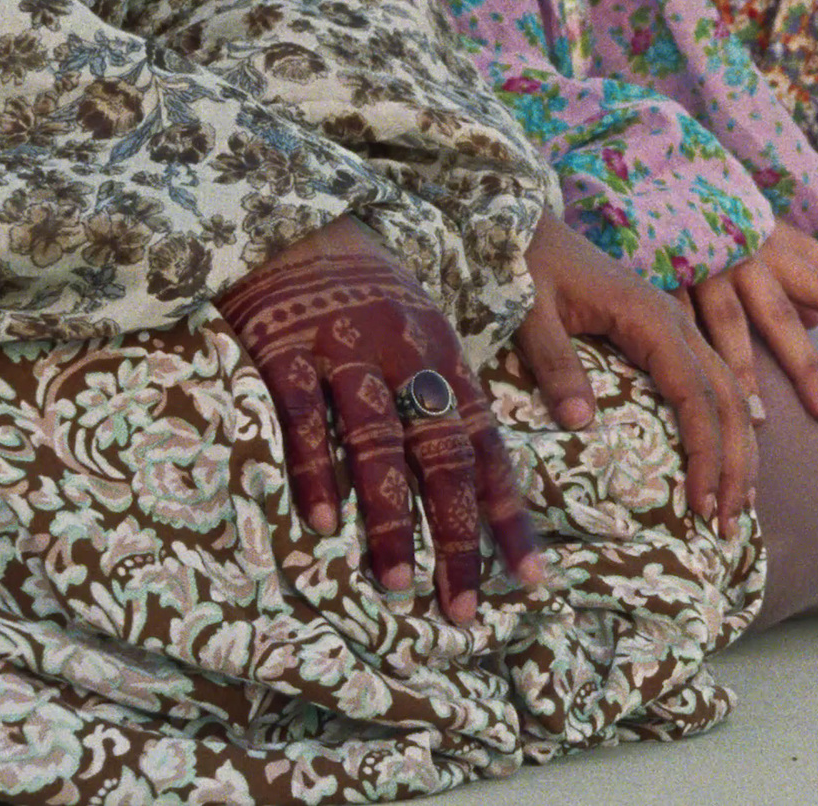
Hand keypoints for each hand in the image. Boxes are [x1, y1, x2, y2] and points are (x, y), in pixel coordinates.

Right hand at [215, 217, 540, 622]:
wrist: (292, 211)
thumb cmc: (361, 282)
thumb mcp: (418, 325)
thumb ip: (441, 389)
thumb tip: (463, 471)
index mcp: (446, 356)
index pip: (490, 446)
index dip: (510, 514)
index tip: (530, 576)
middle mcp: (407, 358)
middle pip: (444, 457)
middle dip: (459, 536)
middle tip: (464, 608)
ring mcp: (347, 352)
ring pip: (380, 446)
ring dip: (391, 519)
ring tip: (396, 585)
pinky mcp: (287, 348)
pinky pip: (305, 418)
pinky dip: (316, 470)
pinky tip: (322, 523)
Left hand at [515, 213, 757, 534]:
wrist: (523, 225)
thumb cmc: (525, 265)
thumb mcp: (530, 311)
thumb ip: (555, 362)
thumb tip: (579, 423)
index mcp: (652, 318)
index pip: (695, 394)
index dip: (705, 452)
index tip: (702, 504)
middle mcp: (677, 323)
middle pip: (729, 400)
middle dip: (735, 465)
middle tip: (728, 526)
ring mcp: (676, 328)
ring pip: (730, 393)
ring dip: (739, 452)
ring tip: (735, 508)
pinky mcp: (664, 336)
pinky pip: (709, 385)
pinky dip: (724, 429)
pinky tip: (723, 465)